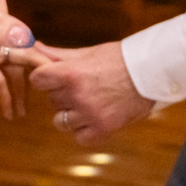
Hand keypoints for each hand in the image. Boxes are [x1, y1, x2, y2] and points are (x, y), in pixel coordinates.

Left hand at [28, 41, 154, 143]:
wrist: (151, 73)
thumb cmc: (119, 59)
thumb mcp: (88, 53)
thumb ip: (58, 55)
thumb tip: (33, 47)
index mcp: (72, 73)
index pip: (37, 80)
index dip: (43, 78)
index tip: (52, 78)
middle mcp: (78, 95)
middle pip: (51, 100)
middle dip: (61, 94)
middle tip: (81, 86)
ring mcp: (90, 115)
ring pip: (61, 121)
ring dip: (70, 114)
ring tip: (88, 103)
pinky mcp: (103, 130)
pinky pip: (79, 137)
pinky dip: (84, 130)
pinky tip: (94, 117)